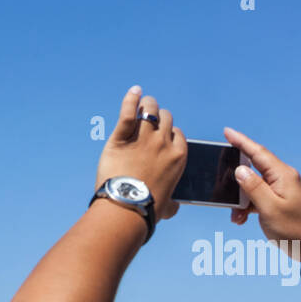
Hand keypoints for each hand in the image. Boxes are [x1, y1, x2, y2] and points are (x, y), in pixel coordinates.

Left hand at [96, 86, 186, 220]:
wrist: (126, 208)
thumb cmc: (147, 210)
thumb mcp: (167, 208)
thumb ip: (173, 204)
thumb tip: (174, 208)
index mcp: (178, 157)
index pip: (177, 134)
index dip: (168, 133)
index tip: (160, 137)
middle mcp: (163, 143)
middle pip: (166, 118)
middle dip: (158, 117)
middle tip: (149, 119)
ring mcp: (143, 138)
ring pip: (150, 110)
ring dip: (147, 105)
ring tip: (142, 103)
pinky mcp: (122, 138)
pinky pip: (128, 113)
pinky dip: (130, 99)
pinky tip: (133, 91)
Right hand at [223, 127, 300, 259]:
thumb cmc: (294, 229)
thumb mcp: (269, 209)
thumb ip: (253, 187)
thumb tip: (240, 170)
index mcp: (282, 176)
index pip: (258, 153)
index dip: (241, 142)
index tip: (227, 132)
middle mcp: (283, 179)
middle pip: (253, 169)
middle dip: (235, 179)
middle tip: (220, 184)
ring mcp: (281, 190)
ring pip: (252, 186)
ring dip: (240, 200)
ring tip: (235, 216)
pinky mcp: (279, 202)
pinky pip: (257, 198)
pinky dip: (247, 207)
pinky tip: (242, 219)